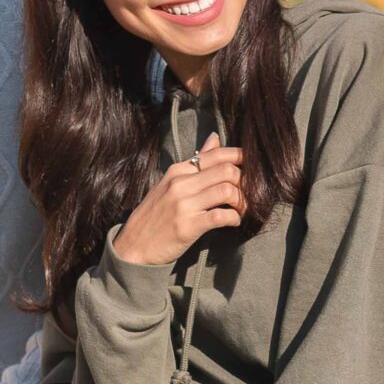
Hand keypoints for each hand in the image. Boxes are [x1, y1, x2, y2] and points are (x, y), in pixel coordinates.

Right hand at [111, 133, 245, 265]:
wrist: (133, 247)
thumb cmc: (155, 215)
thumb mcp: (170, 183)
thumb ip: (195, 162)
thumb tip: (215, 137)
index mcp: (178, 171)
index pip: (216, 154)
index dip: (240, 158)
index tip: (251, 168)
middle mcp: (180, 183)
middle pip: (227, 170)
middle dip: (245, 182)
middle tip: (248, 194)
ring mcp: (183, 204)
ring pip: (227, 190)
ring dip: (242, 201)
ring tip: (241, 209)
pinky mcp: (187, 226)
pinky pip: (221, 216)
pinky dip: (234, 218)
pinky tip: (234, 222)